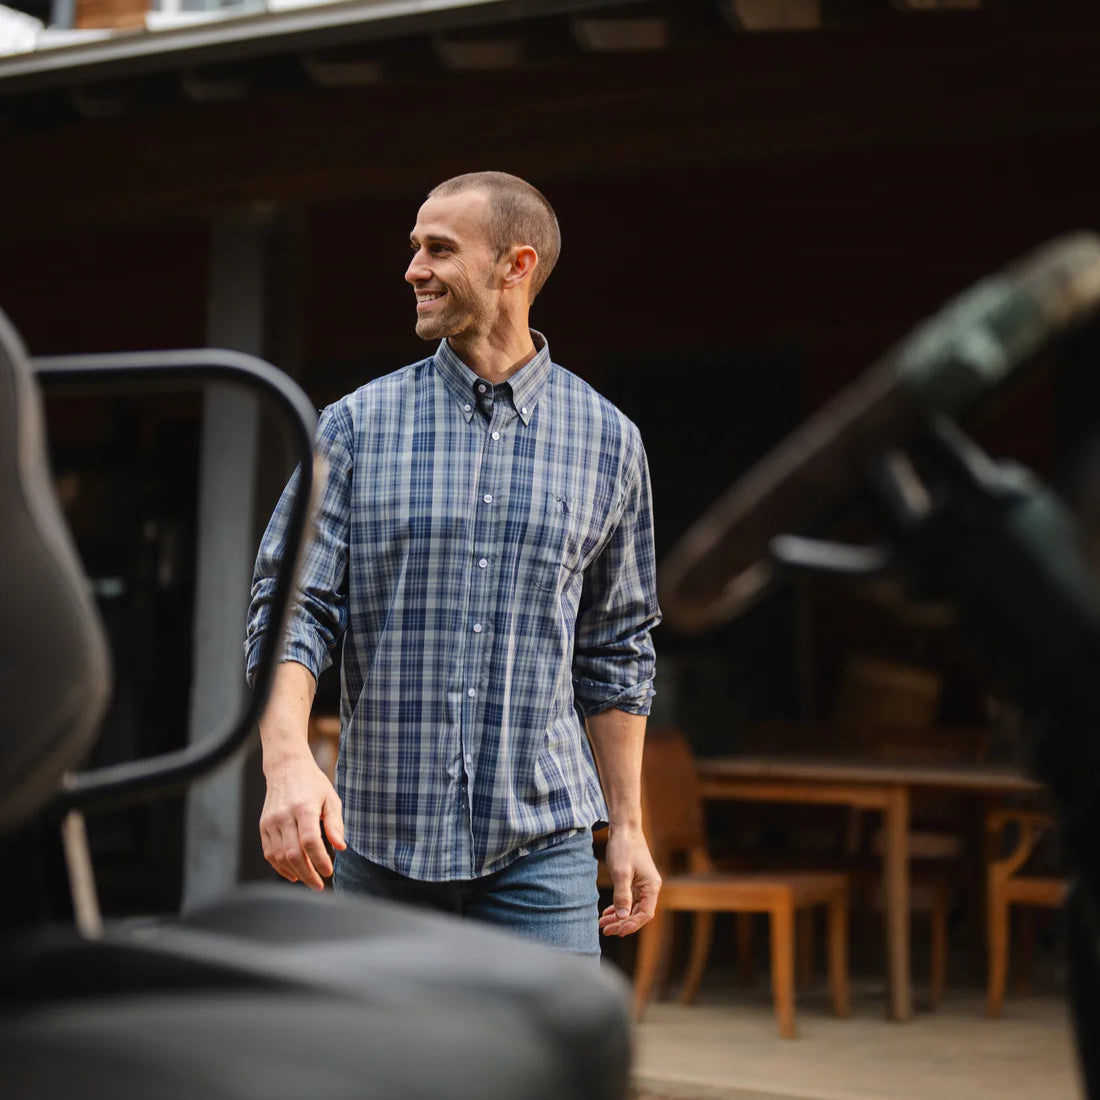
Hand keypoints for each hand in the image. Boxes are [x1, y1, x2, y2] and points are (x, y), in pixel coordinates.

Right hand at [259, 752, 346, 890]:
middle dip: (308, 873)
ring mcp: (271, 822)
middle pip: (293, 853)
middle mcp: (284, 815)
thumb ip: (335, 824)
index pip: (310, 841)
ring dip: (294, 872)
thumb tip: (341, 847)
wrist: (286, 768)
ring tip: (310, 880)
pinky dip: (280, 867)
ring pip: (279, 856)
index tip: (329, 871)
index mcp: (304, 807)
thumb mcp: (331, 798)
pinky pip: (269, 853)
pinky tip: (293, 873)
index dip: (319, 860)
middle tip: (319, 885)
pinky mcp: (263, 826)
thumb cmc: (312, 783)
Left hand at [597, 823, 660, 936]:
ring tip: (602, 925)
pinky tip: (607, 913)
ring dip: (618, 917)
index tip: (617, 931)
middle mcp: (650, 887)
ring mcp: (642, 884)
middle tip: (605, 931)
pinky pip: (628, 899)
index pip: (645, 914)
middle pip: (638, 913)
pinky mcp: (634, 880)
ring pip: (632, 908)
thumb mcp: (621, 872)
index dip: (632, 925)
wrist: (624, 827)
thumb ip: (622, 896)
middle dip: (622, 923)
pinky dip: (618, 907)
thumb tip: (623, 918)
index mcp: (652, 886)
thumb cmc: (624, 847)